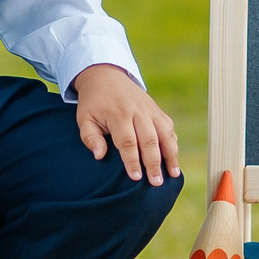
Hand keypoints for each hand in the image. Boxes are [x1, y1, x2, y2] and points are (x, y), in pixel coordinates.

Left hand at [71, 63, 179, 185]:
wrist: (106, 76)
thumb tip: (99, 156)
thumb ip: (90, 138)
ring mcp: (150, 110)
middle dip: (154, 163)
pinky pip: (168, 127)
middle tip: (156, 182)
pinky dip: (173, 143)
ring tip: (173, 174)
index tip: (136, 177)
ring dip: (170, 155)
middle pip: (149, 140)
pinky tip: (173, 159)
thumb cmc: (94, 103)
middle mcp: (137, 111)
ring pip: (164, 134)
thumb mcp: (84, 118)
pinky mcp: (157, 110)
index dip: (132, 160)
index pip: (127, 141)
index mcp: (118, 114)